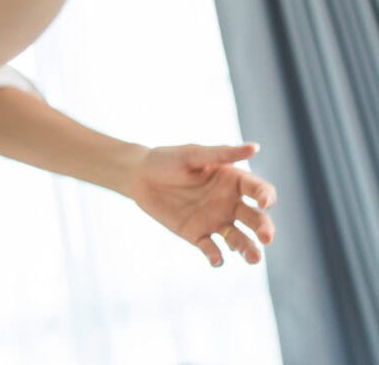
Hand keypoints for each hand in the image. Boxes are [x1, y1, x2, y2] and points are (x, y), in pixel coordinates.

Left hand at [129, 143, 276, 266]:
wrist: (139, 176)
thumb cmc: (168, 159)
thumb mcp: (193, 155)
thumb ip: (222, 154)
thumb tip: (255, 147)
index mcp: (233, 181)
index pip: (258, 190)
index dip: (266, 196)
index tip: (263, 202)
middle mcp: (229, 203)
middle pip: (255, 219)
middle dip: (264, 229)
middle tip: (266, 237)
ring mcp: (215, 221)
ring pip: (238, 239)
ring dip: (248, 249)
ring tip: (254, 258)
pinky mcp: (197, 234)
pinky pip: (211, 249)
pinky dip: (216, 256)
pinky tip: (216, 259)